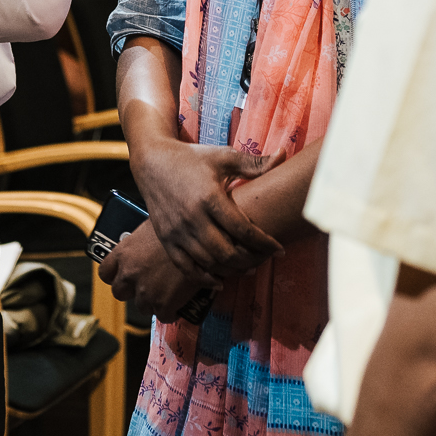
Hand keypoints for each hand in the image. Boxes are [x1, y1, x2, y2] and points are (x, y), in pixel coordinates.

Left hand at [100, 221, 209, 322]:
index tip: (121, 274)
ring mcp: (146, 291)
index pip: (105, 272)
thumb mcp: (154, 227)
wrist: (203, 239)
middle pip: (119, 292)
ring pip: (141, 306)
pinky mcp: (164, 304)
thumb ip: (143, 242)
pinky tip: (177, 303)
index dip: (114, 275)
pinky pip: (163, 316)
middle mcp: (130, 273)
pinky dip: (170, 311)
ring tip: (165, 291)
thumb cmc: (181, 226)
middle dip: (131, 290)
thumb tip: (146, 246)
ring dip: (151, 301)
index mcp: (124, 253)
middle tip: (146, 284)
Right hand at [129, 137, 279, 279]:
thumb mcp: (223, 157)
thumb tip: (283, 155)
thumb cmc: (192, 158)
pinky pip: (186, 267)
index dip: (265, 243)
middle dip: (251, 260)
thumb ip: (254, 163)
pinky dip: (204, 279)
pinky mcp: (166, 239)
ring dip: (232, 270)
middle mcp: (192, 217)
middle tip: (265, 260)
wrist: (152, 162)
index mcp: (209, 197)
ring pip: (209, 263)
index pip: (243, 230)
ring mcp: (177, 231)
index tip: (279, 249)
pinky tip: (220, 280)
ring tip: (249, 267)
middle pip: (227, 252)